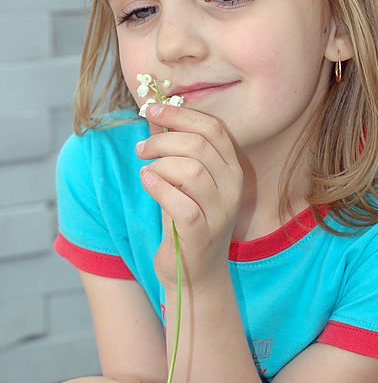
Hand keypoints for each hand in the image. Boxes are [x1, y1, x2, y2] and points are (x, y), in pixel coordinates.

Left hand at [136, 103, 242, 288]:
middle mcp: (232, 187)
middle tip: (140, 149)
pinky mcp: (202, 234)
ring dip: (159, 165)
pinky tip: (146, 182)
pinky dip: (158, 187)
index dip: (180, 115)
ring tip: (147, 172)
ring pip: (190, 171)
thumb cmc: (187, 219)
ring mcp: (220, 212)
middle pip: (199, 145)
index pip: (213, 129)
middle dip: (162, 140)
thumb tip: (154, 112)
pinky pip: (180, 202)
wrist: (197, 273)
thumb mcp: (183, 180)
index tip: (152, 109)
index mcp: (231, 169)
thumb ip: (172, 147)